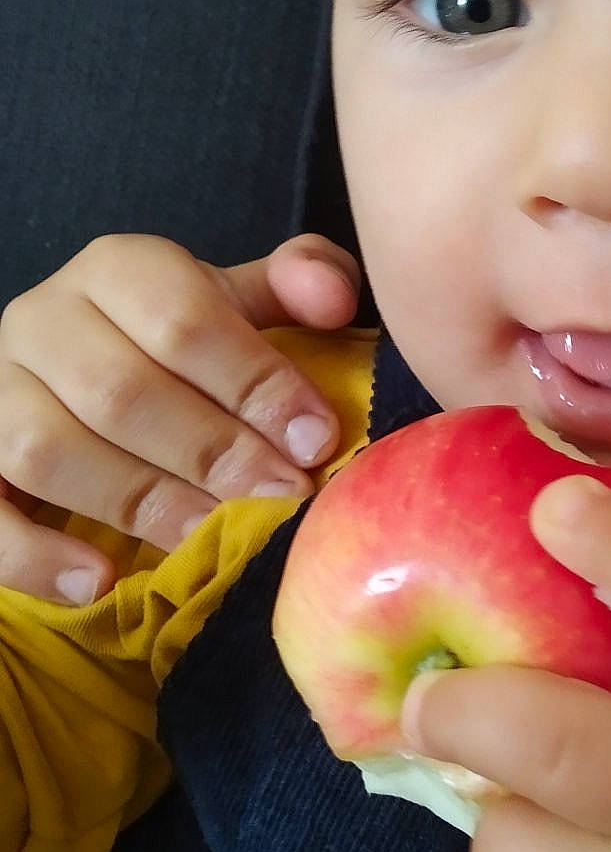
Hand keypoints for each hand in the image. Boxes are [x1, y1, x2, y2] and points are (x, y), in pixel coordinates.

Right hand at [0, 232, 360, 603]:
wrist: (78, 371)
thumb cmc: (180, 347)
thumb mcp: (237, 305)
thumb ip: (295, 287)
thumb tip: (335, 297)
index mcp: (118, 270)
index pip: (183, 319)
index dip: (255, 383)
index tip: (316, 441)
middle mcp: (43, 320)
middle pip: (120, 391)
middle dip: (212, 452)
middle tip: (281, 498)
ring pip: (47, 449)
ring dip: (140, 501)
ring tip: (210, 535)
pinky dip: (34, 555)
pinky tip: (98, 581)